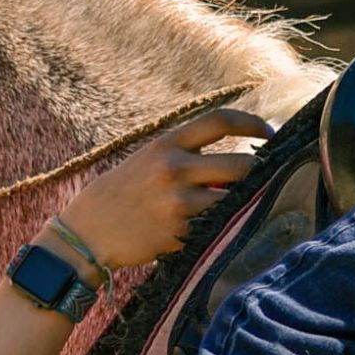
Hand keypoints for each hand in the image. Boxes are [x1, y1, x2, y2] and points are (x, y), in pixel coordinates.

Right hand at [57, 107, 273, 268]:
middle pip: (241, 165)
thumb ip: (185, 157)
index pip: (220, 121)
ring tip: (242, 207)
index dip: (251, 123)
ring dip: (243, 205)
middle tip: (264, 180)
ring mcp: (178, 202)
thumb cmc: (120, 195)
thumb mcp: (147, 161)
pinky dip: (224, 228)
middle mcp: (174, 168)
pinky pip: (217, 227)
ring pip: (235, 201)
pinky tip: (218, 229)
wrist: (86, 233)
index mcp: (166, 144)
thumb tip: (234, 166)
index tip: (268, 132)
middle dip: (259, 174)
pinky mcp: (180, 232)